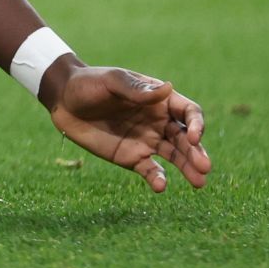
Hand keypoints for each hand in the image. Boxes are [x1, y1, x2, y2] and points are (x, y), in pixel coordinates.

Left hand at [50, 66, 210, 192]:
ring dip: (188, 169)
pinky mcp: (133, 158)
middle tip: (205, 167)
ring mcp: (148, 141)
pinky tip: (160, 186)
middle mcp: (159, 122)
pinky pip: (151, 170)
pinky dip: (157, 178)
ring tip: (199, 183)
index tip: (194, 137)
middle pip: (186, 138)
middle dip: (197, 152)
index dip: (196, 124)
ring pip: (175, 157)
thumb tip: (168, 88)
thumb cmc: (89, 84)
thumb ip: (136, 89)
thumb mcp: (112, 81)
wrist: (63, 100)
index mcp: (159, 100)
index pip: (189, 112)